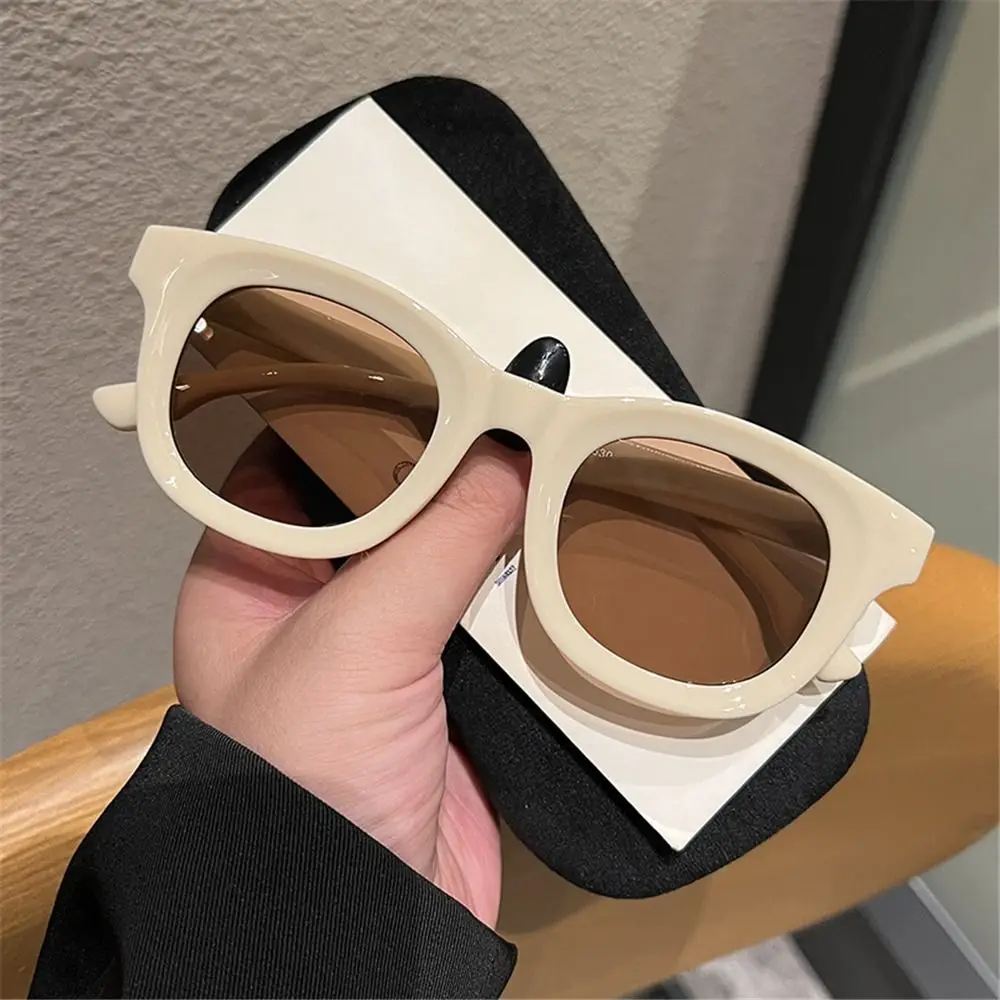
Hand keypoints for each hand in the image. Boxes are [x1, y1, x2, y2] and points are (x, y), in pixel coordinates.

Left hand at [173, 431, 528, 925]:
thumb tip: (510, 445)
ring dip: (495, 523)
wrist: (357, 927)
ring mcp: (386, 648)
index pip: (304, 456)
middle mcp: (315, 605)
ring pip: (448, 556)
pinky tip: (561, 543)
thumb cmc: (296, 791)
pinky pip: (493, 614)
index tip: (435, 370)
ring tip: (547, 456)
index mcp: (254, 575)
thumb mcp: (361, 635)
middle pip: (388, 503)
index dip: (365, 410)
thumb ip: (440, 531)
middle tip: (511, 407)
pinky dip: (527, 584)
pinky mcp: (449, 689)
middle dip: (449, 462)